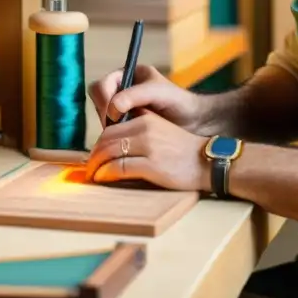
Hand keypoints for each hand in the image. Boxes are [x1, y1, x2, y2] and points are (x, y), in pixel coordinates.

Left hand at [86, 110, 210, 191]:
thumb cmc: (183, 150)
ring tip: (93, 175)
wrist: (207, 161)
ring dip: (96, 166)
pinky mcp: (151, 165)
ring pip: (109, 153)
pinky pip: (119, 168)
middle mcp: (145, 129)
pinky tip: (103, 178)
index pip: (111, 128)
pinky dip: (106, 174)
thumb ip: (140, 130)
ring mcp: (148, 147)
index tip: (95, 155)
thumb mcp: (161, 130)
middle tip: (89, 168)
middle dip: (94, 155)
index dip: (98, 143)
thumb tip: (114, 140)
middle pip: (106, 140)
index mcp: (146, 119)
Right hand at [88, 65, 207, 132]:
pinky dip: (116, 136)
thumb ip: (135, 95)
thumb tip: (113, 107)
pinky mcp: (127, 126)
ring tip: (128, 133)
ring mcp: (123, 109)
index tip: (114, 116)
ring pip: (103, 118)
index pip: (101, 86)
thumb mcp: (158, 92)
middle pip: (98, 103)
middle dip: (106, 116)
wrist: (195, 122)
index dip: (103, 101)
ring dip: (111, 127)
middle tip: (119, 128)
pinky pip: (112, 130)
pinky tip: (128, 141)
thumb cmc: (179, 101)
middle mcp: (121, 90)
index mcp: (127, 75)